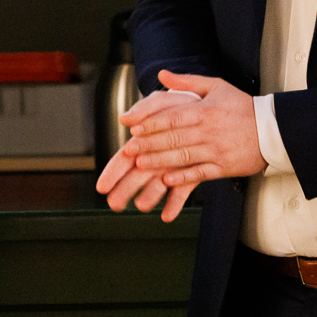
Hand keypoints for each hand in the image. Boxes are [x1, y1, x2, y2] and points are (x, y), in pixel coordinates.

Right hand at [96, 88, 199, 219]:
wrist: (214, 110)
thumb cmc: (183, 103)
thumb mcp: (163, 100)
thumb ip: (145, 109)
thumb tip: (123, 119)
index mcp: (144, 142)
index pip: (123, 160)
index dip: (111, 173)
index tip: (102, 187)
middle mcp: (156, 157)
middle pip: (135, 177)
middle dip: (123, 192)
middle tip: (114, 204)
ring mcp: (172, 166)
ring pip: (157, 186)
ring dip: (148, 197)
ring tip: (142, 206)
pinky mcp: (191, 172)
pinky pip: (182, 191)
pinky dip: (174, 204)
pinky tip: (168, 216)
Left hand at [121, 70, 266, 211]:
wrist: (274, 129)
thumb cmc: (243, 107)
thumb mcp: (217, 87)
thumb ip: (187, 82)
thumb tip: (162, 75)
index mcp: (206, 111)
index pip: (173, 117)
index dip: (151, 123)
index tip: (133, 128)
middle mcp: (210, 131)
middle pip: (174, 138)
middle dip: (148, 144)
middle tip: (129, 149)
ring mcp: (217, 150)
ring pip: (183, 157)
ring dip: (160, 162)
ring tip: (141, 164)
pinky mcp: (224, 167)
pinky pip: (200, 174)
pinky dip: (183, 178)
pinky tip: (167, 180)